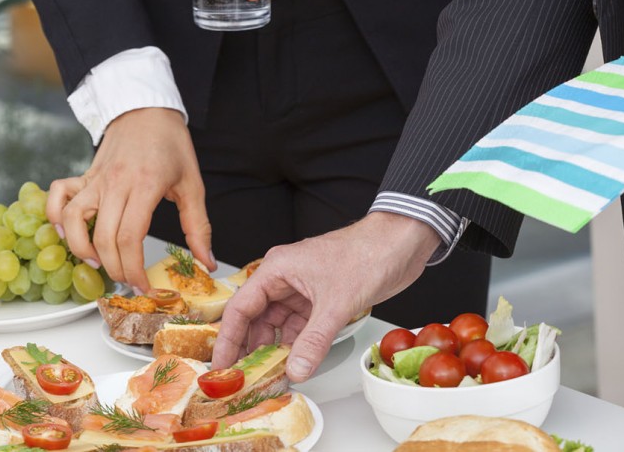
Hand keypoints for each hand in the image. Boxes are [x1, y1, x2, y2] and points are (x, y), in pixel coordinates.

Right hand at [46, 108, 213, 292]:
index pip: (129, 237)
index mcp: (145, 185)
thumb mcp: (193, 185)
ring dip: (80, 248)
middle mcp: (116, 183)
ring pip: (73, 219)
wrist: (147, 109)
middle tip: (126, 280)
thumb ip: (198, 227)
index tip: (142, 286)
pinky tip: (68, 232)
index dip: (133, 269)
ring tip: (97, 262)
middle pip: (103, 237)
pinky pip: (58, 196)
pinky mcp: (84, 175)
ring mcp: (96, 178)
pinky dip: (56, 216)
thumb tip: (207, 264)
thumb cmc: (172, 145)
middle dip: (113, 268)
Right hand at [212, 212, 440, 381]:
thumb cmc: (367, 253)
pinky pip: (300, 327)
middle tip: (244, 380)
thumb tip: (295, 370)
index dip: (229, 339)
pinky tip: (294, 365)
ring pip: (278, 325)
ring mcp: (304, 290)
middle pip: (256, 319)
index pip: (241, 308)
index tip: (222, 366)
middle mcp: (286, 278)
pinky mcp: (322, 299)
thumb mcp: (336, 303)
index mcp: (277, 269)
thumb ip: (313, 341)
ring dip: (275, 350)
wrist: (401, 242)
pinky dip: (297, 346)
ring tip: (268, 378)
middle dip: (251, 349)